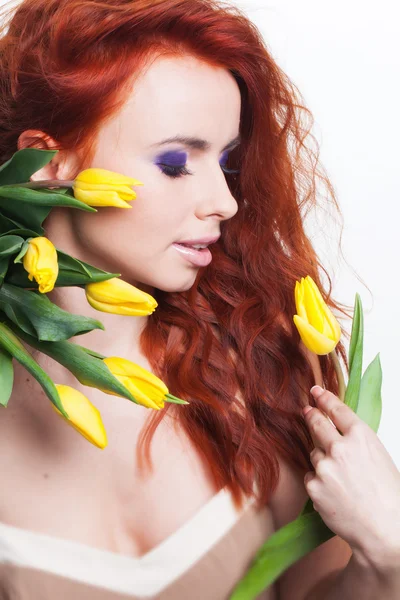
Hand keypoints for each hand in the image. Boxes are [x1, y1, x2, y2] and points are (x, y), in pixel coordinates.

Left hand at [302, 385, 399, 567]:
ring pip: (314, 453)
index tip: (316, 391)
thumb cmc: (387, 495)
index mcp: (361, 436)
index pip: (337, 409)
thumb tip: (337, 430)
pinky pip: (311, 476)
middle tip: (307, 410)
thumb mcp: (378, 456)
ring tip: (342, 479)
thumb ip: (356, 441)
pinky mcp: (313, 485)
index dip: (324, 398)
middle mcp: (340, 447)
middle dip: (311, 415)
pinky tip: (335, 493)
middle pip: (317, 423)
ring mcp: (325, 466)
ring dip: (323, 460)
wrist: (384, 529)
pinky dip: (319, 482)